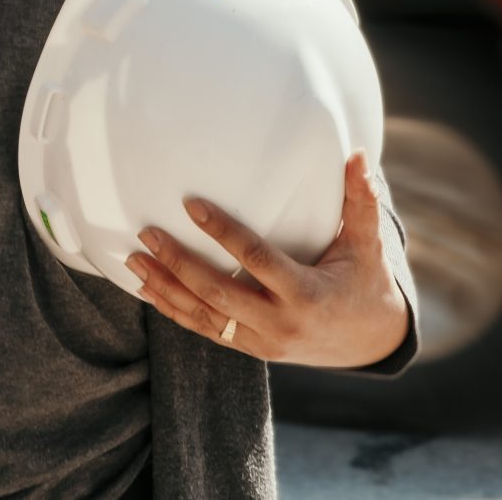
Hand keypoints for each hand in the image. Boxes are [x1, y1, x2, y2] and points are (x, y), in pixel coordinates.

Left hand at [126, 152, 411, 368]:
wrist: (369, 341)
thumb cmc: (366, 282)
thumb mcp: (367, 245)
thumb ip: (361, 201)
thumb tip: (358, 153)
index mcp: (305, 295)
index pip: (256, 259)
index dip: (222, 232)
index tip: (192, 205)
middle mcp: (280, 324)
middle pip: (218, 293)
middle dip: (179, 263)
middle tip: (146, 232)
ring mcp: (262, 341)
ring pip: (205, 317)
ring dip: (165, 288)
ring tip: (133, 260)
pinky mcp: (251, 348)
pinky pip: (206, 330)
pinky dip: (174, 311)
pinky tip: (147, 290)